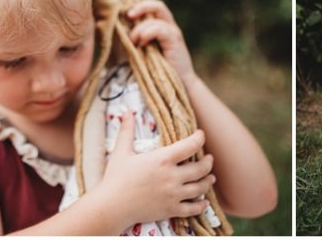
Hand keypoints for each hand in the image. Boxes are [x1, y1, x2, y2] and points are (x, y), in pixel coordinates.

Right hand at [100, 113, 214, 224]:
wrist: (111, 207)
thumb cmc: (115, 179)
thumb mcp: (121, 152)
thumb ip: (127, 131)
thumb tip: (127, 112)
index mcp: (162, 159)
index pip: (190, 145)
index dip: (199, 138)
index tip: (201, 135)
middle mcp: (172, 176)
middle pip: (200, 168)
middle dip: (208, 162)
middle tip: (210, 159)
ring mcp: (173, 194)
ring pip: (199, 188)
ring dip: (207, 182)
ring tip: (211, 178)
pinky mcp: (170, 210)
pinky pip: (192, 209)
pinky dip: (200, 205)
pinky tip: (204, 202)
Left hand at [128, 0, 194, 82]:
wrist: (177, 85)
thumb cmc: (156, 69)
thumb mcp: (142, 51)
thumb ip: (133, 39)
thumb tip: (113, 31)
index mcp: (161, 26)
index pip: (151, 6)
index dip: (137, 6)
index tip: (123, 14)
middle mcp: (169, 26)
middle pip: (157, 5)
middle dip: (140, 7)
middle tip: (128, 16)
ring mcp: (173, 32)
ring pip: (156, 16)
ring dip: (140, 27)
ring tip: (133, 41)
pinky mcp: (175, 41)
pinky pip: (161, 29)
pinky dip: (148, 33)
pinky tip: (142, 43)